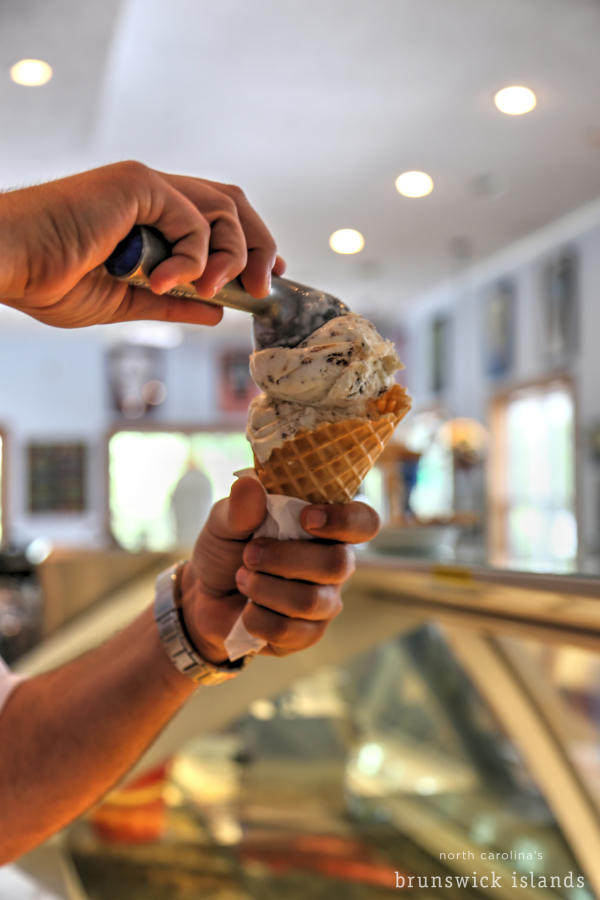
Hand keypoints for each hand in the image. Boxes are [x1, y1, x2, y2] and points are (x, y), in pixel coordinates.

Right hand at [0, 161, 284, 328]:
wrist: (10, 265)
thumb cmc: (49, 281)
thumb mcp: (127, 302)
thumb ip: (174, 303)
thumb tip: (218, 311)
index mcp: (148, 216)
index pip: (216, 216)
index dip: (249, 243)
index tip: (266, 276)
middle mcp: (152, 194)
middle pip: (232, 204)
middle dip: (257, 246)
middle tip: (261, 288)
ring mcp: (146, 186)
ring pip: (223, 210)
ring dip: (229, 257)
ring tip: (213, 291)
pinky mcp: (138, 184)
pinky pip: (193, 220)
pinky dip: (193, 258)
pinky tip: (166, 282)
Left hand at [180, 476, 379, 662]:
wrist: (203, 597)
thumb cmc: (226, 551)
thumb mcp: (224, 523)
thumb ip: (238, 508)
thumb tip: (250, 486)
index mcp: (323, 527)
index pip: (364, 522)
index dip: (345, 521)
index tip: (307, 518)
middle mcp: (333, 563)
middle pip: (338, 564)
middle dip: (286, 559)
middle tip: (250, 554)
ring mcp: (324, 602)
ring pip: (311, 601)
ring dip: (266, 589)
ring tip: (242, 579)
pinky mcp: (307, 634)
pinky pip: (291, 631)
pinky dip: (258, 619)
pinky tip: (246, 610)